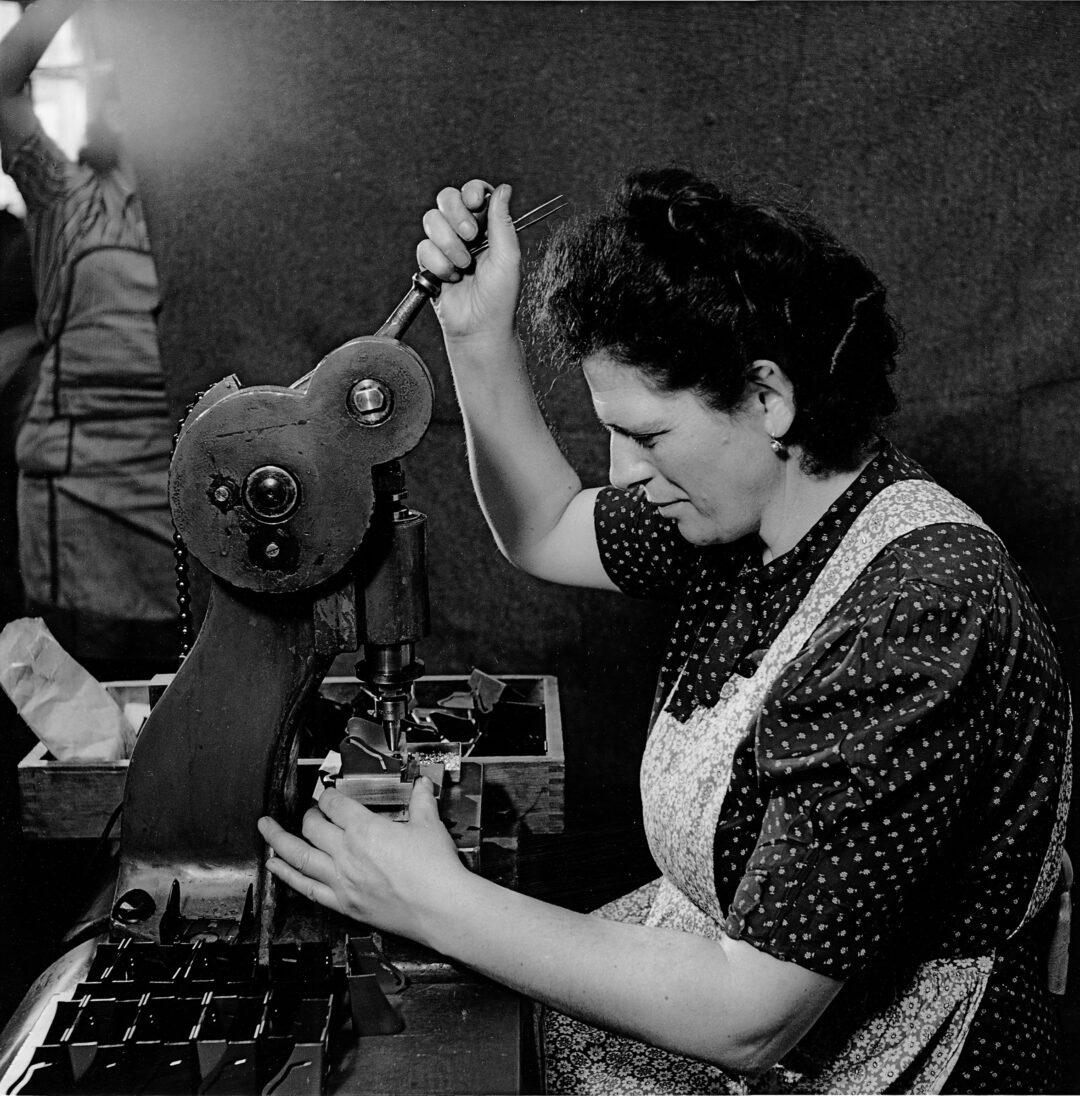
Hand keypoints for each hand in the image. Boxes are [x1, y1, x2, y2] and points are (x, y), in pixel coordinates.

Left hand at [257, 778, 465, 943]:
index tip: (330, 795)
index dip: (329, 795)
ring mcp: (341, 880)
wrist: (440, 908)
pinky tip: (274, 866)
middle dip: (310, 814)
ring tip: (265, 828)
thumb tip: (422, 785)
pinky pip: (306, 888)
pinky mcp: (343, 904)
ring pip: (299, 856)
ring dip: (278, 840)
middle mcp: (346, 853)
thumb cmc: (436, 869)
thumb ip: (422, 801)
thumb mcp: (430, 825)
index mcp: (365, 829)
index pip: (334, 804)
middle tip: (312, 812)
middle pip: (313, 826)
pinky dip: (286, 875)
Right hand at [416, 179, 520, 344]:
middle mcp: (465, 232)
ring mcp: (445, 246)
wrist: (479, 328)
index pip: (474, 193)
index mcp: (488, 227)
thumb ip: (502, 221)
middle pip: (447, 198)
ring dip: (448, 245)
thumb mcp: (508, 257)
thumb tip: (503, 188)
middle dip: (457, 216)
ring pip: (432, 221)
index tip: (476, 205)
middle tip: (471, 237)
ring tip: (463, 266)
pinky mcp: (429, 263)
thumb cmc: (500, 298)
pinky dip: (438, 265)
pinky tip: (451, 279)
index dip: (472, 193)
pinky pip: (423, 248)